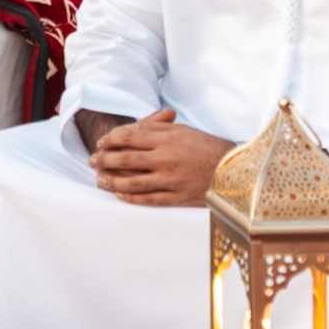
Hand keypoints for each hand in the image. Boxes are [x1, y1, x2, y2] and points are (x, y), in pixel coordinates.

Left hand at [89, 109, 234, 206]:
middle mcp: (166, 158)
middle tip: (92, 162)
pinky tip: (120, 195)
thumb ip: (157, 129)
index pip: (130, 137)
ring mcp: (171, 179)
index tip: (100, 143)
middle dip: (105, 160)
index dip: (111, 140)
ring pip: (133, 182)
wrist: (235, 169)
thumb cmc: (207, 146)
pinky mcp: (177, 197)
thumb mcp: (183, 131)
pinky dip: (131, 197)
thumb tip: (131, 129)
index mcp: (167, 139)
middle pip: (126, 159)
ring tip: (100, 181)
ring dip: (112, 182)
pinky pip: (148, 199)